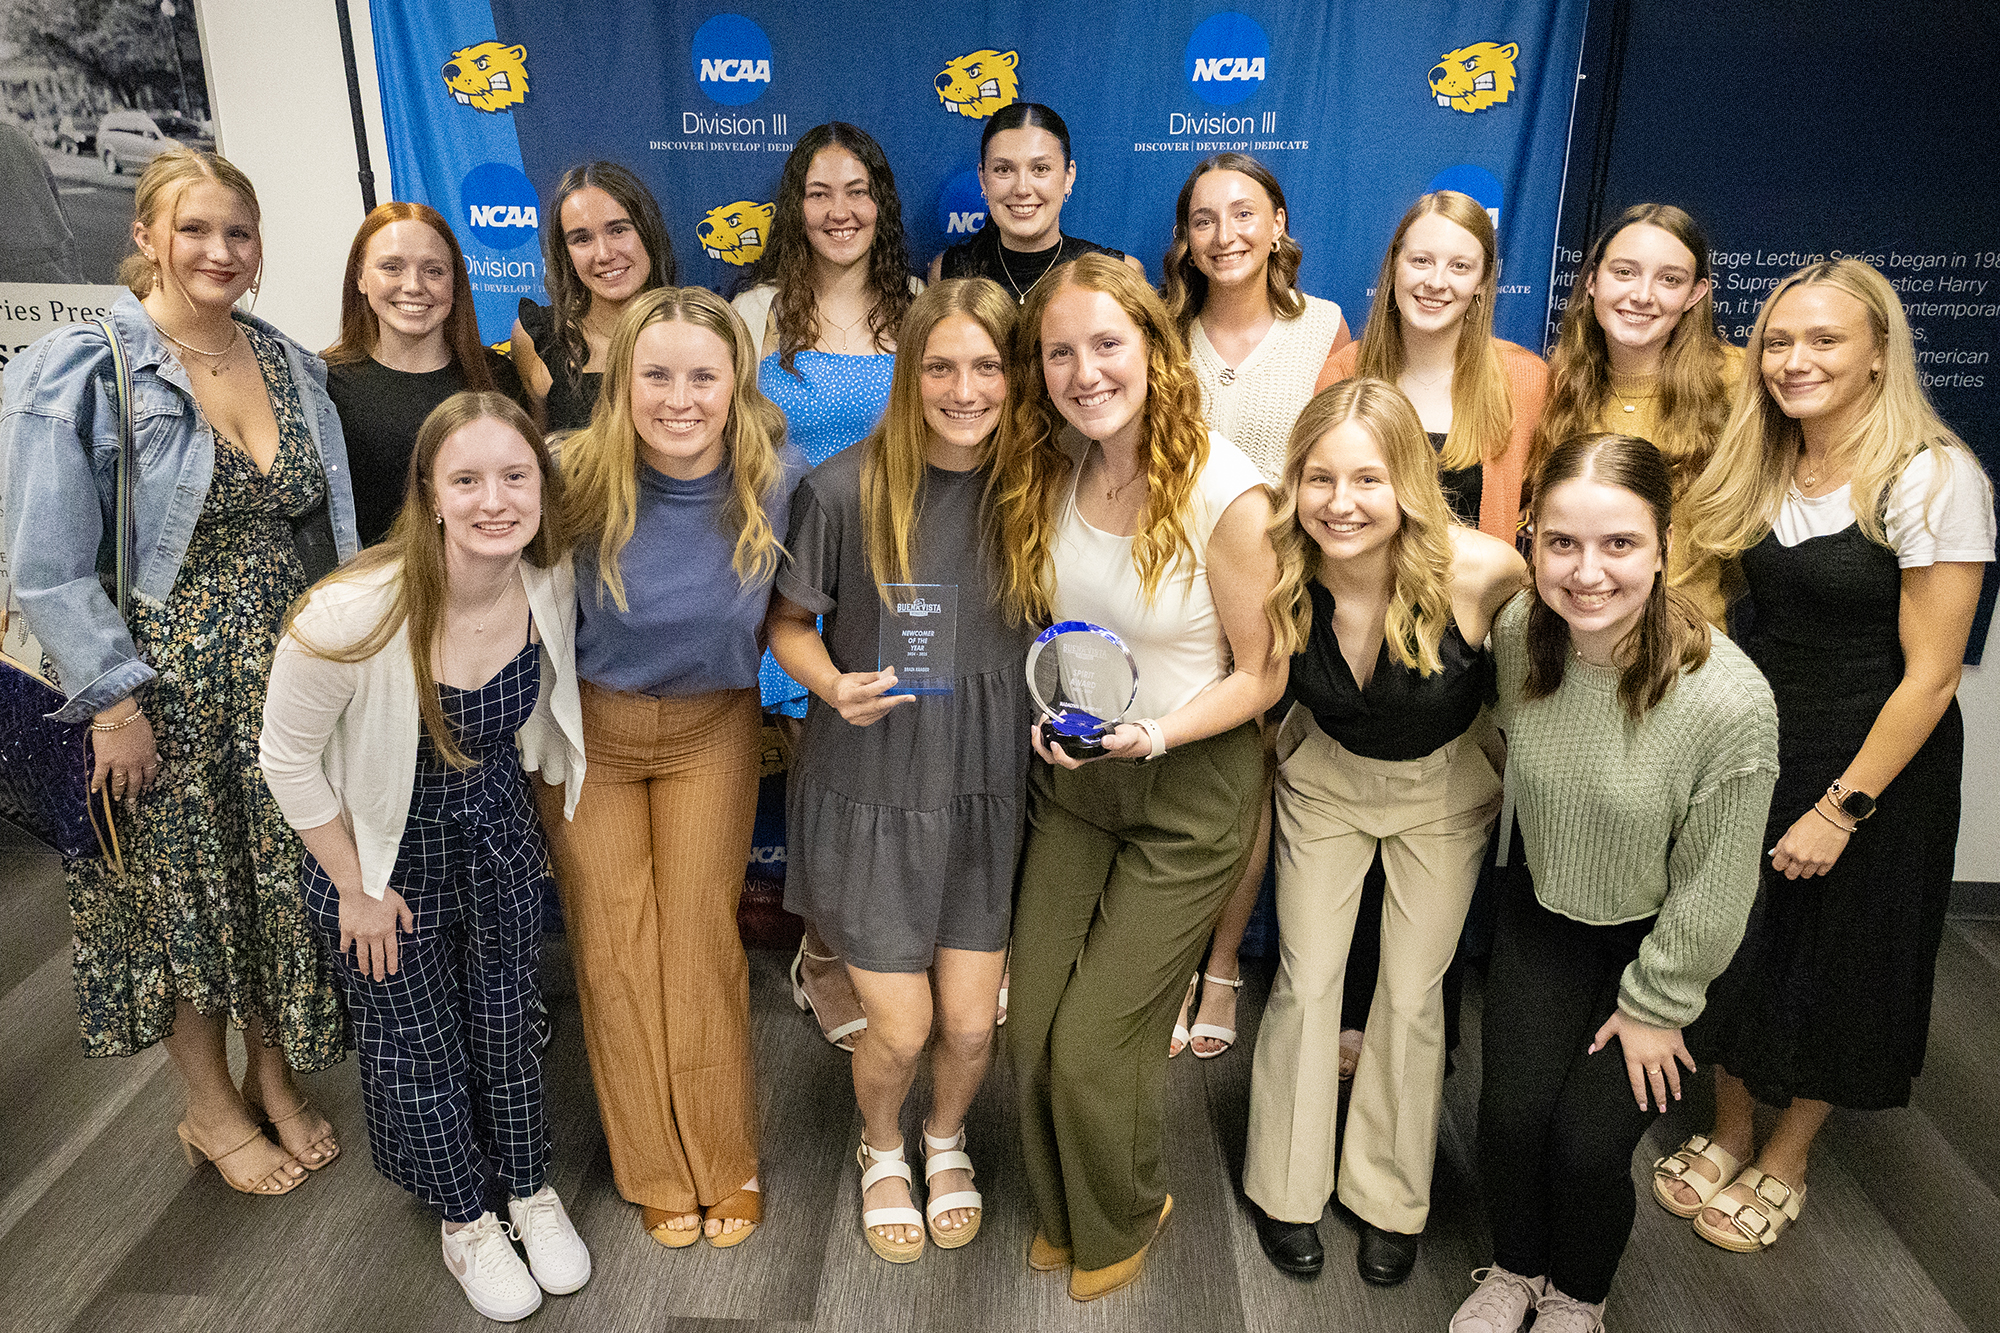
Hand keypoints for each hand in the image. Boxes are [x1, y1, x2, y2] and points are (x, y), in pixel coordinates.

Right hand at [89, 707, 158, 803]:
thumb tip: (158, 759)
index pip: (150, 773)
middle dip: (133, 792)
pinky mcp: (104, 760)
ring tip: (117, 799)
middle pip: (135, 782)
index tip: (147, 787)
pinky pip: (100, 776)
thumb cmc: (135, 721)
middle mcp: (134, 763)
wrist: (118, 715)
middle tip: (131, 799)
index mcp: (147, 756)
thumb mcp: (150, 735)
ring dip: (118, 792)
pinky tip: (95, 791)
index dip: (148, 782)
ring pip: (119, 782)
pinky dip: (97, 784)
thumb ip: (153, 749)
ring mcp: (119, 763)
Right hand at [338, 883, 412, 980]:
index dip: (392, 964)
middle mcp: (374, 935)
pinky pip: (346, 944)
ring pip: (362, 955)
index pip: (391, 952)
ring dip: (364, 966)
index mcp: (388, 929)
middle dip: (379, 970)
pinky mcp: (347, 930)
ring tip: (365, 973)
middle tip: (379, 979)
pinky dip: (346, 950)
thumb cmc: (381, 893)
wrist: (360, 886)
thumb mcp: (400, 903)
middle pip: (377, 957)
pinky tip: (346, 955)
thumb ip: (407, 918)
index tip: (392, 973)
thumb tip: (410, 932)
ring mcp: (359, 934)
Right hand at [825, 668, 916, 725]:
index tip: (894, 680)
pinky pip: (877, 716)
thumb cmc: (845, 684)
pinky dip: (885, 708)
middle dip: (895, 700)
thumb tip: (890, 673)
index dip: (882, 686)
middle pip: (876, 705)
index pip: (867, 692)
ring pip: (879, 711)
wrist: (834, 694)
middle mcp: (849, 709)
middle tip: (908, 696)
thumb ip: (874, 676)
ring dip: (891, 703)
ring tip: (898, 695)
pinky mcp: (860, 722)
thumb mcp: (857, 676)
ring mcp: (854, 718)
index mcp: (846, 696)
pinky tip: (887, 702)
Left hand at [1029, 720, 1149, 768]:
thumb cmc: (1125, 740)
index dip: (1058, 755)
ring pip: (1050, 748)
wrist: (1128, 736)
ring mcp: (1073, 746)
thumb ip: (1116, 740)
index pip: (1068, 762)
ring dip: (1040, 738)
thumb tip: (1105, 740)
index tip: (1054, 742)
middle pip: (1052, 758)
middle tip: (1036, 728)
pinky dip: (1048, 729)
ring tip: (1038, 722)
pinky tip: (1050, 717)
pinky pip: (1055, 737)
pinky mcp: (1073, 737)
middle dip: (1040, 745)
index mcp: (1087, 758)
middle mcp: (1077, 754)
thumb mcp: (1124, 738)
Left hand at [1588, 1009, 1694, 1111]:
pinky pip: (1685, 1058)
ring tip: (1677, 1097)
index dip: (1640, 1096)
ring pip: (1672, 1075)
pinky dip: (1689, 1065)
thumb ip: (1601, 1038)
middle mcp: (1650, 1059)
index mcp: (1633, 1057)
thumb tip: (1590, 1050)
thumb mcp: (1611, 1025)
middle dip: (1660, 1098)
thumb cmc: (1629, 1014)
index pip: (1636, 1082)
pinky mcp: (1677, 1045)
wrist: (1650, 1004)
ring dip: (1675, 1087)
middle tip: (1663, 1109)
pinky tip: (1693, 1072)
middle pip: (1656, 1083)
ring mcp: (1665, 1053)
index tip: (1644, 1107)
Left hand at [1769, 804, 1850, 879]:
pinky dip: (1818, 869)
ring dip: (1805, 869)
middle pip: (1790, 874)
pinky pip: (1820, 873)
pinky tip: (1818, 860)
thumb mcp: (1791, 830)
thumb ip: (1781, 844)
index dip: (1780, 863)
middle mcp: (1801, 856)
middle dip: (1790, 869)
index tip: (1783, 861)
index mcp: (1789, 848)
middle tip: (1794, 863)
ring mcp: (1815, 861)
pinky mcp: (1829, 862)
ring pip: (1805, 875)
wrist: (1833, 817)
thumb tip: (1773, 854)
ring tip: (1808, 859)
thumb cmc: (1813, 820)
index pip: (1777, 866)